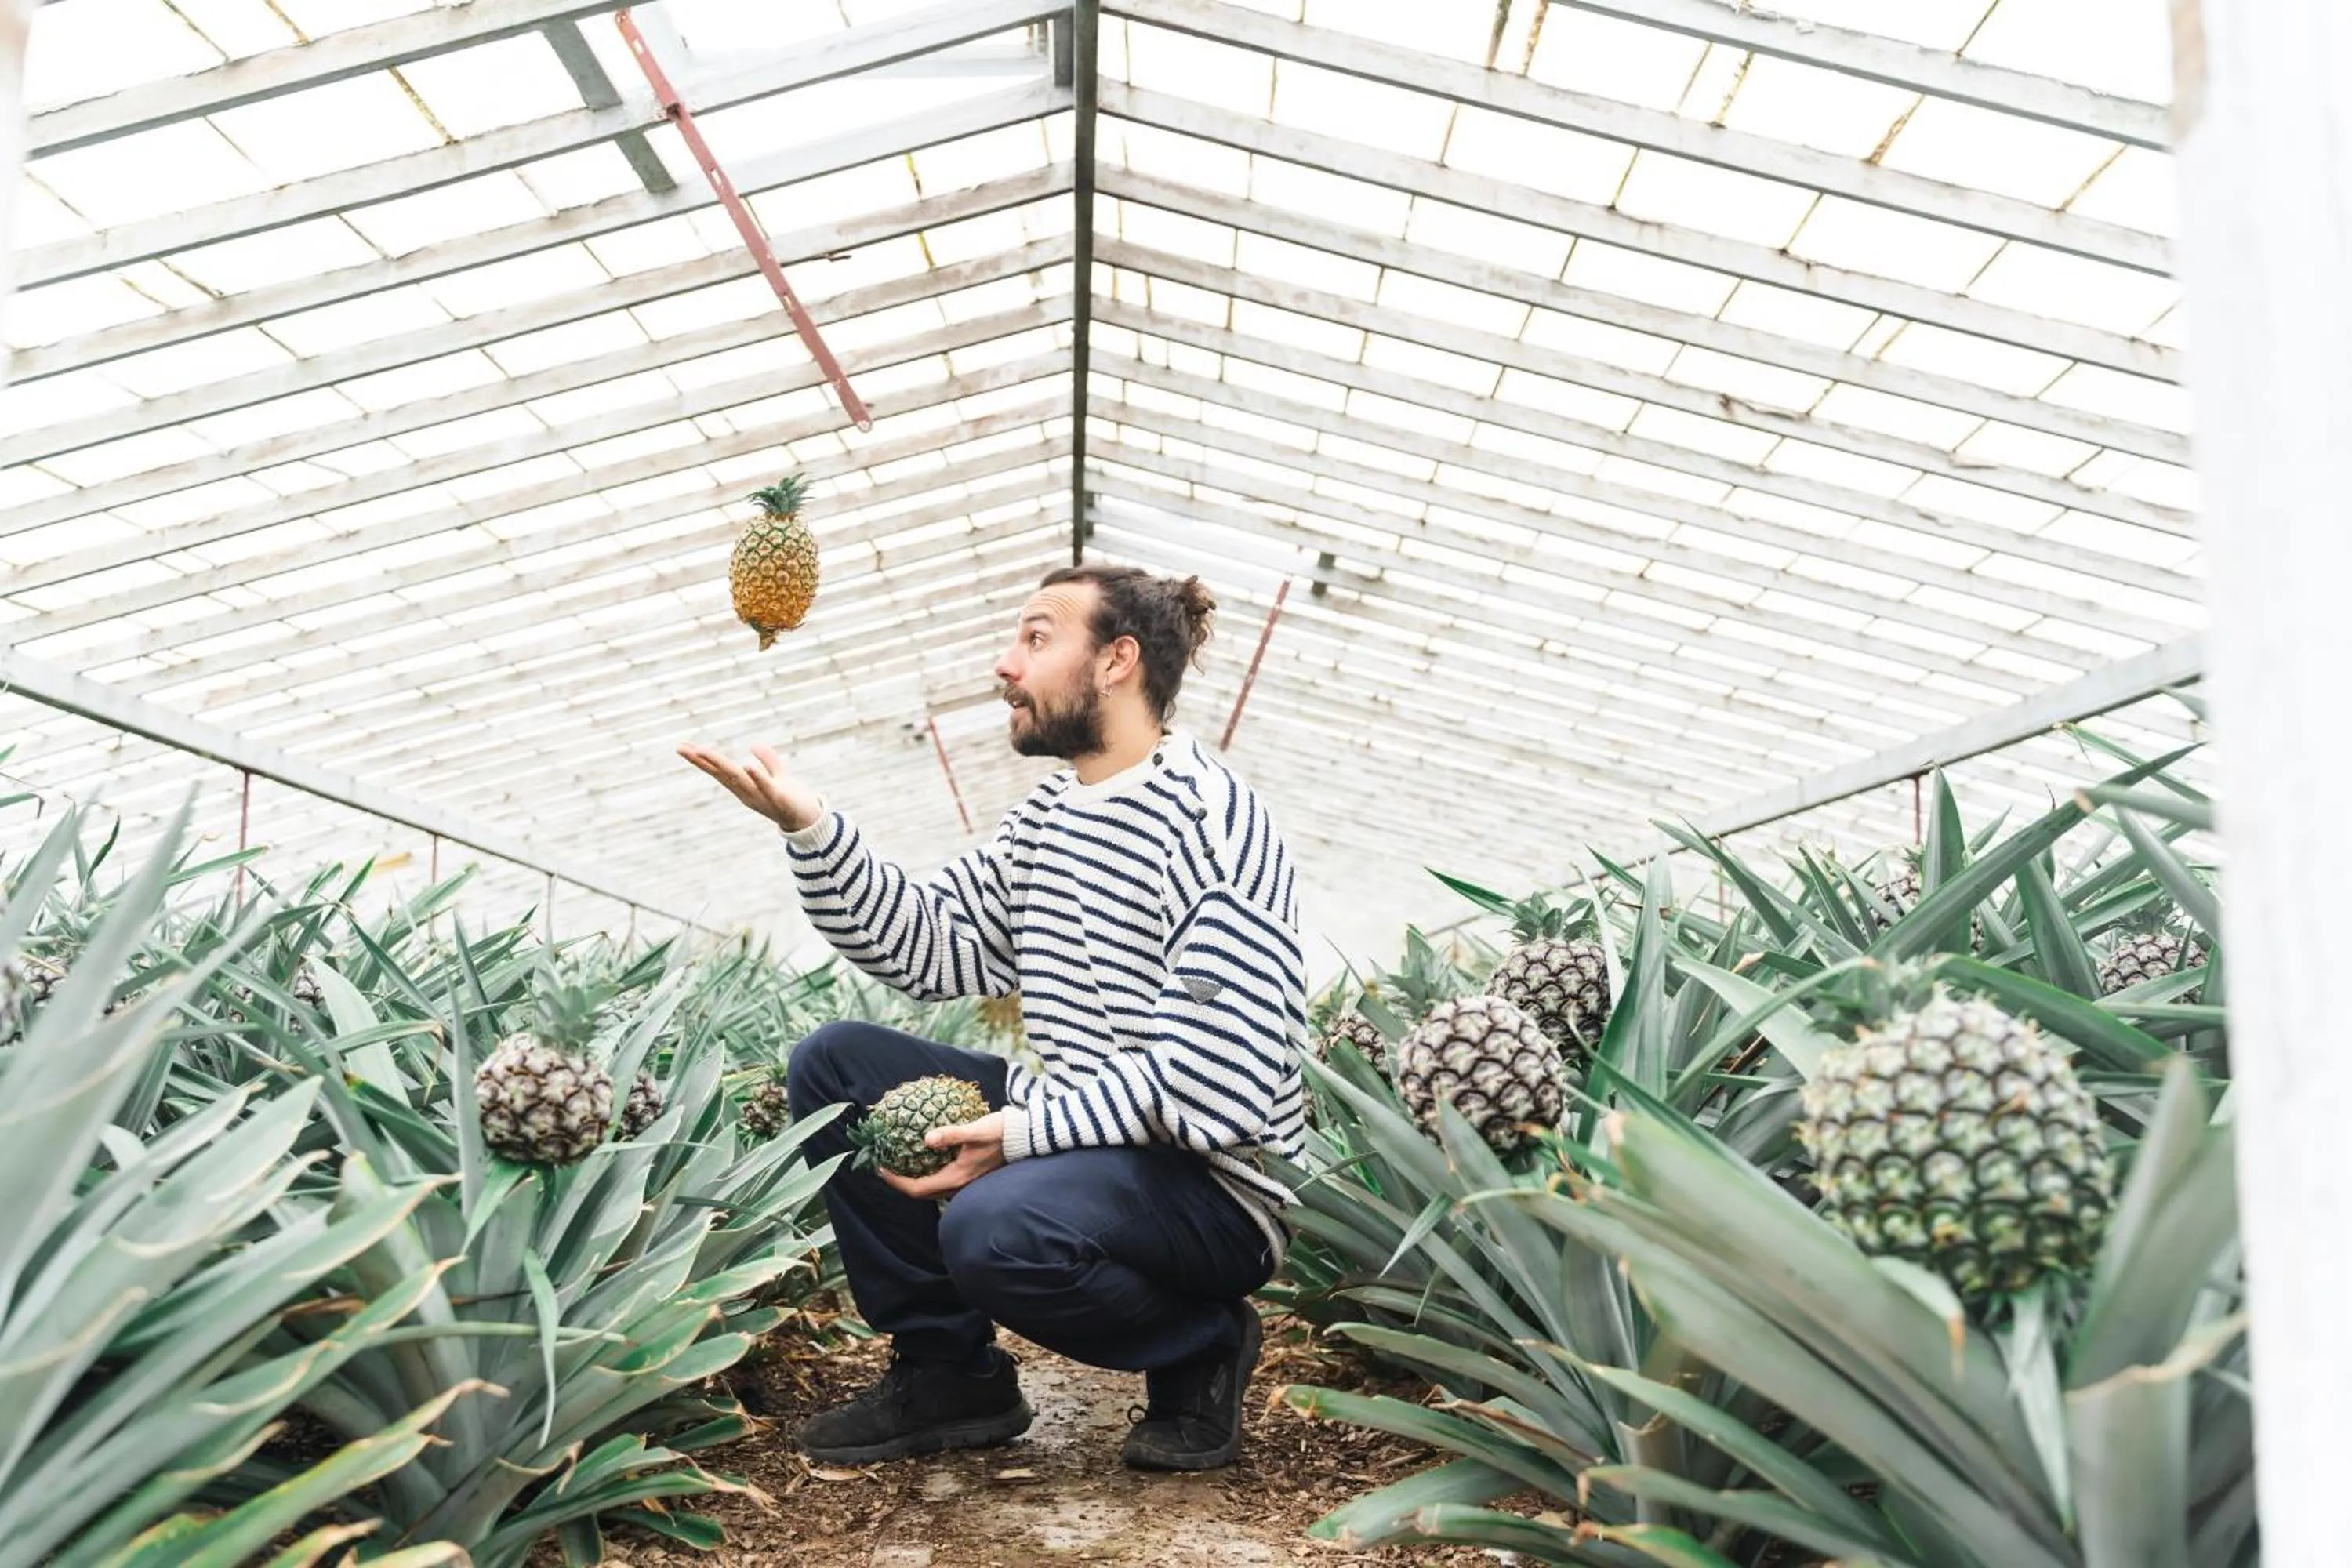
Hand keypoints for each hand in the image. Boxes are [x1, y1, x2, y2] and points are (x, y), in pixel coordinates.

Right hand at [678, 742, 823, 830]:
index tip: (682, 747)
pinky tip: (747, 765)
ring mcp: (761, 797)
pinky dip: (757, 778)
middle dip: (701, 761)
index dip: (701, 759)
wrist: (811, 820)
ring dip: (720, 765)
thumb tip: (754, 745)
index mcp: (744, 787)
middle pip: (721, 774)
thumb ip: (768, 761)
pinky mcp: (779, 799)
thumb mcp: (779, 775)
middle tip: (681, 748)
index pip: (719, 770)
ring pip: (737, 779)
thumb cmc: (793, 799)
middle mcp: (747, 793)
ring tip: (702, 751)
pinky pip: (766, 788)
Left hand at [879, 1111, 1007, 1200]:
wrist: (1025, 1137)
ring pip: (932, 1188)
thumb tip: (927, 1139)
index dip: (897, 1182)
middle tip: (886, 1168)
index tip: (881, 1168)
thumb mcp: (974, 1130)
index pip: (918, 1189)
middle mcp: (959, 1185)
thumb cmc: (1000, 1132)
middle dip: (901, 1183)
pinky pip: (941, 1181)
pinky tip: (923, 1160)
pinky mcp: (969, 1175)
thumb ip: (951, 1134)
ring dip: (914, 1180)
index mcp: (956, 1178)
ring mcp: (965, 1182)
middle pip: (922, 1193)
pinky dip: (927, 1175)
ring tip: (900, 1164)